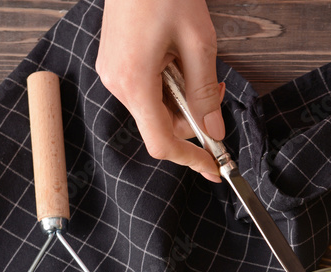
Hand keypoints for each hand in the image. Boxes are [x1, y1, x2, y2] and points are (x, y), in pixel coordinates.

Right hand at [96, 0, 224, 180]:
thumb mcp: (198, 43)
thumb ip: (206, 92)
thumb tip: (214, 131)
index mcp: (134, 82)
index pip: (162, 142)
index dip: (190, 160)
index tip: (214, 168)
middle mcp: (116, 82)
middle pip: (161, 125)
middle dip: (193, 116)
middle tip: (218, 88)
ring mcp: (112, 72)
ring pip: (155, 107)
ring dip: (182, 96)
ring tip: (193, 60)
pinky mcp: (115, 62)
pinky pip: (145, 89)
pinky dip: (168, 84)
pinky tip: (177, 57)